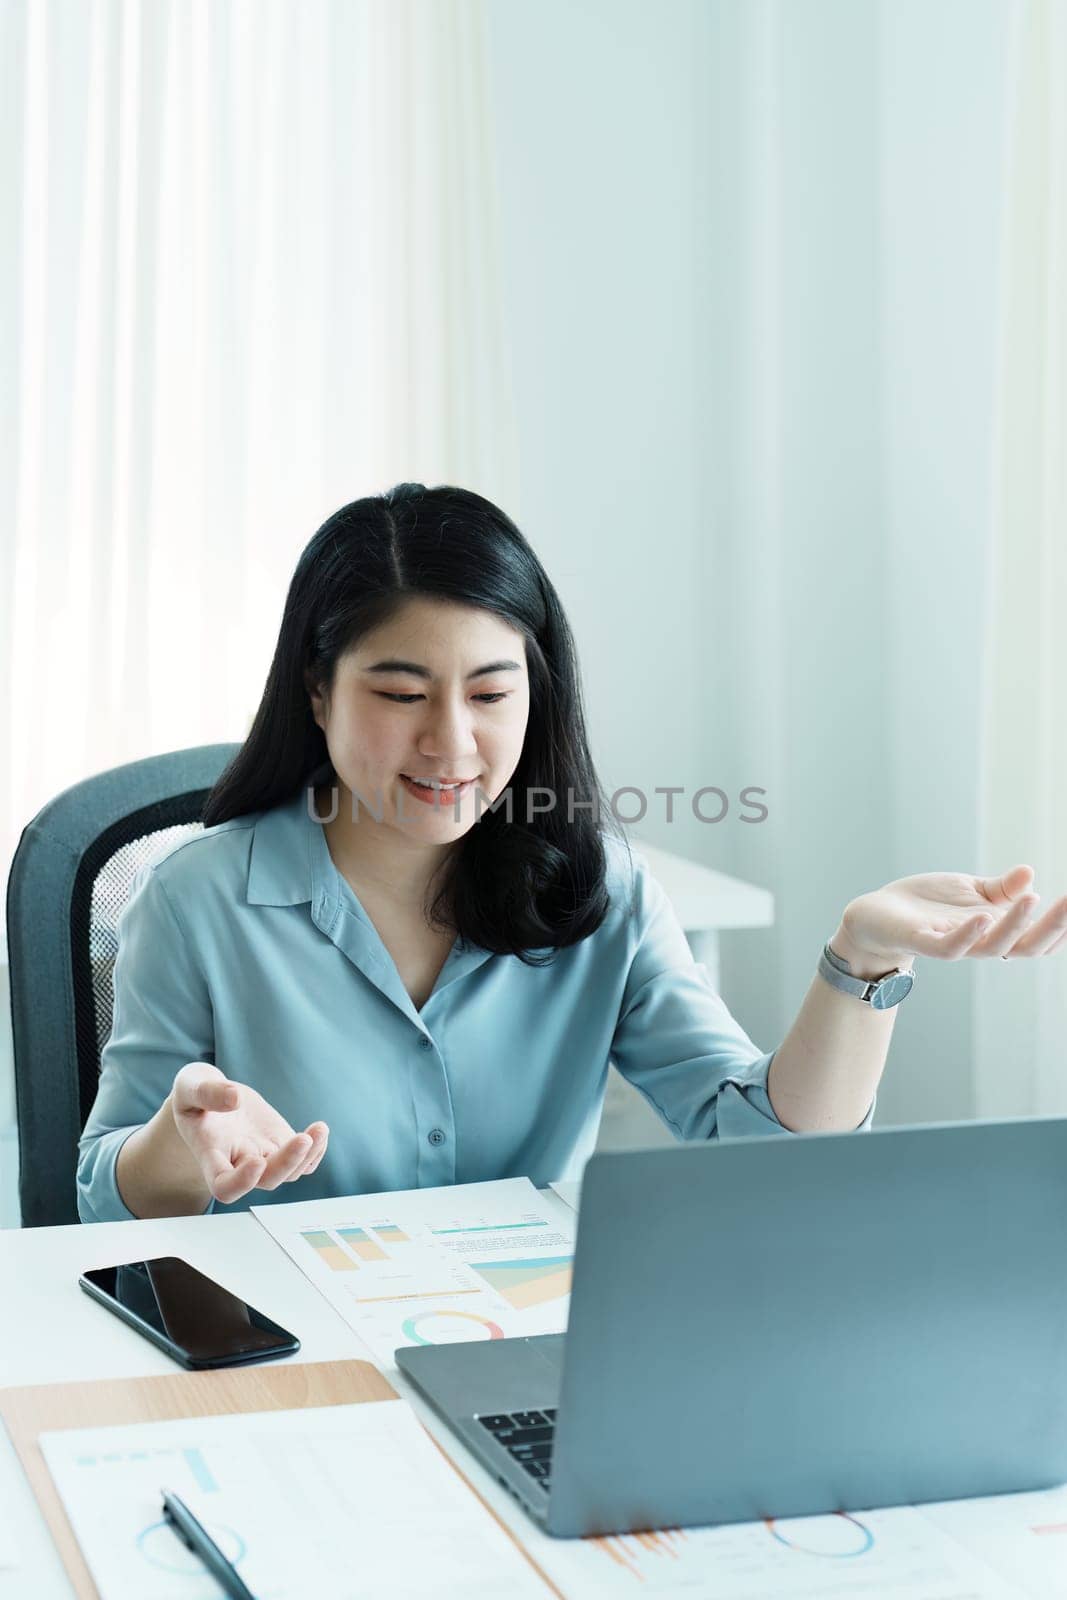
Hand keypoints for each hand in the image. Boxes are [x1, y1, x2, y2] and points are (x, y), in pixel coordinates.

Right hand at [171, 1063, 328, 1204]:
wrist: (211, 1096)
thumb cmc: (193, 1095)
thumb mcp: (189, 1086)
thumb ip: (206, 1092)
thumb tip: (234, 1099)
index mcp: (211, 1154)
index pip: (224, 1186)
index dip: (242, 1182)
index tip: (256, 1161)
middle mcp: (238, 1162)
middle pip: (266, 1180)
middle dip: (286, 1164)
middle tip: (303, 1139)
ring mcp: (262, 1156)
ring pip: (289, 1172)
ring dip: (307, 1155)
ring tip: (319, 1129)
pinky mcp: (280, 1145)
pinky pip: (303, 1162)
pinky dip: (316, 1152)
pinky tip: (320, 1131)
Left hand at [835, 865, 1066, 976]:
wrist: (877, 915)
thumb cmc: (927, 904)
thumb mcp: (970, 890)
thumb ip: (1002, 888)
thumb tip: (1031, 873)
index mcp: (996, 930)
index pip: (1038, 937)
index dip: (1062, 927)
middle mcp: (980, 942)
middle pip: (1026, 946)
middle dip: (1053, 927)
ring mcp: (953, 943)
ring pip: (992, 946)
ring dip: (1014, 925)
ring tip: (1032, 900)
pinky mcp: (923, 942)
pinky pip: (950, 946)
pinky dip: (968, 934)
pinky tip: (983, 915)